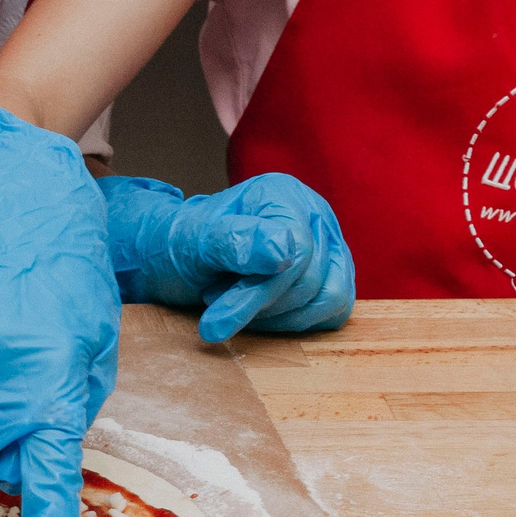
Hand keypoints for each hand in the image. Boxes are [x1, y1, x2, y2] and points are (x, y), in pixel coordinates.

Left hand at [102, 173, 354, 339]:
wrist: (181, 257)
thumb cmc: (185, 244)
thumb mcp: (196, 241)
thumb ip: (235, 241)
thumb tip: (282, 253)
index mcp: (283, 194)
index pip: (297, 251)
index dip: (260, 289)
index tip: (213, 308)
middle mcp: (313, 214)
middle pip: (311, 279)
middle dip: (258, 301)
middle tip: (212, 295)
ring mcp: (329, 245)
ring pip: (328, 299)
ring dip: (275, 316)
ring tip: (233, 301)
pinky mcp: (334, 275)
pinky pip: (334, 312)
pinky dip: (296, 322)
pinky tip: (260, 315)